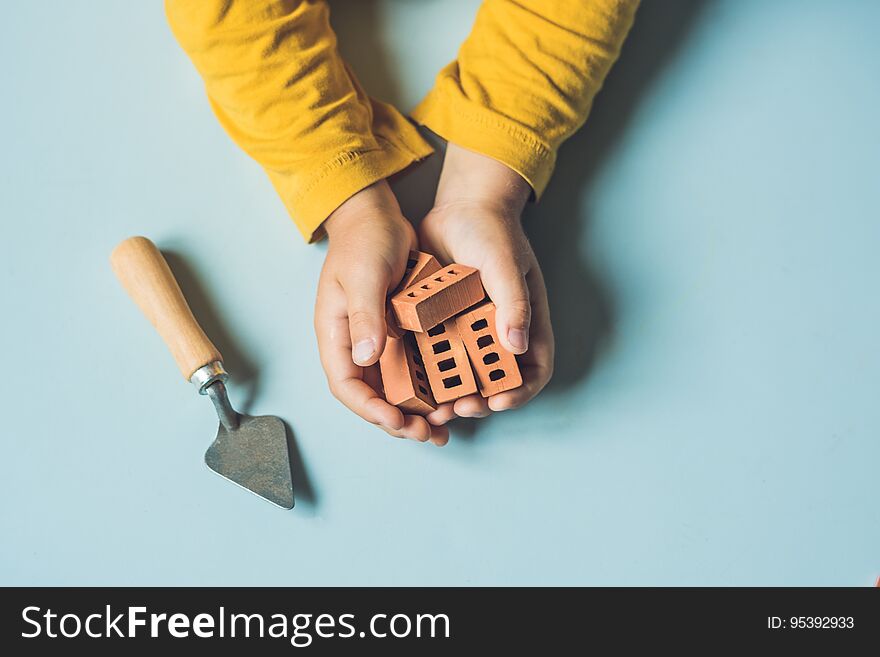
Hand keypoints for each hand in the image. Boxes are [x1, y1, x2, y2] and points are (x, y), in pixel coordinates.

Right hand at [315, 181, 450, 445]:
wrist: (377, 216)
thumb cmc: (364, 240)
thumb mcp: (363, 275)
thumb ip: (364, 315)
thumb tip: (365, 357)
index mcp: (336, 334)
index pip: (346, 386)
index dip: (371, 409)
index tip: (399, 421)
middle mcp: (355, 343)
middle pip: (372, 396)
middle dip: (399, 420)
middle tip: (429, 433)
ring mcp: (377, 340)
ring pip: (394, 388)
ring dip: (416, 410)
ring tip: (443, 428)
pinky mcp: (398, 332)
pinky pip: (412, 368)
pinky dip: (429, 386)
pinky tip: (450, 396)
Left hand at [418, 144, 554, 421]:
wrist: (459, 206)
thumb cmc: (492, 231)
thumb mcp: (505, 264)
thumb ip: (513, 303)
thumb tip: (517, 347)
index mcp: (524, 322)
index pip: (533, 371)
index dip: (518, 392)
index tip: (497, 402)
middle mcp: (497, 333)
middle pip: (494, 382)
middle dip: (476, 401)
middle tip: (455, 408)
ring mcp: (468, 331)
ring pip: (462, 376)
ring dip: (447, 395)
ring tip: (430, 407)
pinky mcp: (441, 325)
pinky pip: (434, 356)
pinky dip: (424, 372)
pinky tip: (407, 380)